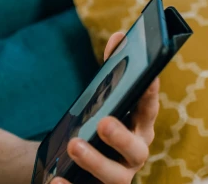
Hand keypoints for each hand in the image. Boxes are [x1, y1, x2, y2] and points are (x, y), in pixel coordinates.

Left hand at [54, 32, 159, 183]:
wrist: (70, 162)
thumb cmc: (92, 125)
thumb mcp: (99, 100)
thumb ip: (110, 71)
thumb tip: (118, 38)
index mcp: (138, 128)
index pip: (149, 109)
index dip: (151, 93)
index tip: (148, 74)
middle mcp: (133, 156)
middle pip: (136, 151)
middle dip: (121, 137)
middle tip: (103, 122)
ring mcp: (117, 177)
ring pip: (116, 178)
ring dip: (96, 162)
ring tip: (74, 145)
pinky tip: (56, 180)